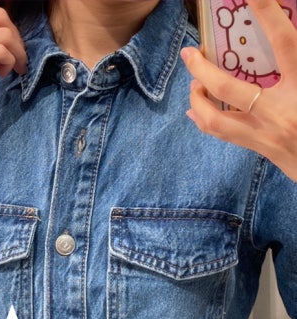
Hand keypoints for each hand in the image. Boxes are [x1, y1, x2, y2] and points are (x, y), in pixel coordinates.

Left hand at [181, 0, 296, 181]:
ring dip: (197, 100)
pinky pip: (222, 134)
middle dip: (202, 69)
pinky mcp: (259, 149)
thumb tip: (283, 43)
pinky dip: (205, 120)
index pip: (285, 41)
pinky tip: (196, 112)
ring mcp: (265, 134)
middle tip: (190, 53)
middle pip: (228, 88)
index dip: (267, 14)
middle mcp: (279, 111)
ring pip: (215, 119)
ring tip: (194, 84)